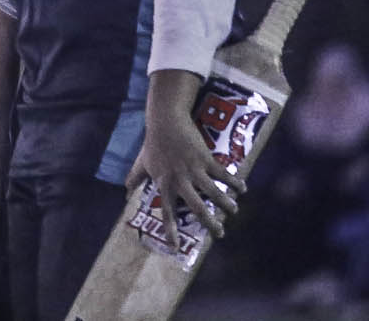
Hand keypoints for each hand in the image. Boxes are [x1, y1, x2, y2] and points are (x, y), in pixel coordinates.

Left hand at [129, 70, 245, 239]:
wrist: (166, 120)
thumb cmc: (153, 143)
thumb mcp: (142, 163)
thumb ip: (135, 179)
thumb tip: (126, 194)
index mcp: (164, 184)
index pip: (166, 212)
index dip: (170, 231)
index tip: (175, 248)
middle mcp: (179, 181)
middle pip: (197, 208)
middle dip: (210, 223)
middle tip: (220, 234)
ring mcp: (193, 170)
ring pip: (213, 192)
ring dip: (225, 203)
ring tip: (233, 211)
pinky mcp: (205, 158)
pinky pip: (222, 174)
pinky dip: (233, 182)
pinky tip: (242, 188)